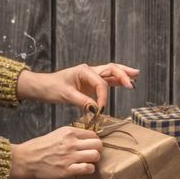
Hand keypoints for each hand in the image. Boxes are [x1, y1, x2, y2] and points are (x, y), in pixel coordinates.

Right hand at [9, 127, 101, 178]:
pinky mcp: (67, 170)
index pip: (93, 134)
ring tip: (87, 162)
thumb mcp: (56, 134)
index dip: (93, 141)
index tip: (90, 145)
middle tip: (91, 154)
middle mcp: (71, 143)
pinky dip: (89, 169)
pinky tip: (83, 169)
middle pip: (98, 144)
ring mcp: (70, 156)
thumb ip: (71, 135)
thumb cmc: (39, 147)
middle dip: (97, 150)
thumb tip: (85, 138)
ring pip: (96, 156)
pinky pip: (88, 168)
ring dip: (94, 160)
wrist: (25, 159)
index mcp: (69, 132)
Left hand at [17, 63, 138, 108]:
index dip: (103, 96)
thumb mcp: (65, 95)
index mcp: (83, 71)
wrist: (43, 86)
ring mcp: (91, 76)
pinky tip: (125, 82)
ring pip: (111, 72)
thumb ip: (82, 101)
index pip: (100, 82)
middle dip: (123, 75)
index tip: (100, 109)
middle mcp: (89, 71)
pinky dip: (116, 81)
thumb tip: (95, 108)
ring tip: (135, 75)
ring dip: (123, 74)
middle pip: (111, 69)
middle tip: (132, 84)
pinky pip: (106, 80)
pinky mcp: (90, 83)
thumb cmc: (52, 87)